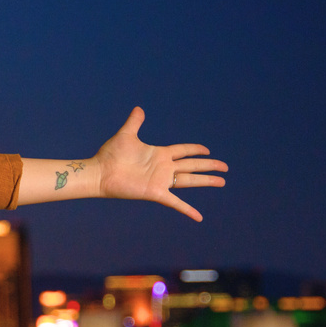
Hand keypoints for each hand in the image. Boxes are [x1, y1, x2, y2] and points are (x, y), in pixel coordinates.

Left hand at [93, 106, 226, 221]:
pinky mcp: (155, 192)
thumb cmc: (110, 155)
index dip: (195, 149)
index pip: (183, 150)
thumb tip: (139, 108)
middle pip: (192, 165)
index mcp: (159, 154)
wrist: (99, 172)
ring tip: (222, 181)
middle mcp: (163, 167)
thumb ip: (135, 122)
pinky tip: (199, 218)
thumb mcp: (126, 135)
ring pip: (190, 180)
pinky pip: (175, 203)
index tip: (207, 150)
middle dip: (209, 166)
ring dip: (206, 181)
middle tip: (225, 167)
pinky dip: (187, 210)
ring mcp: (161, 180)